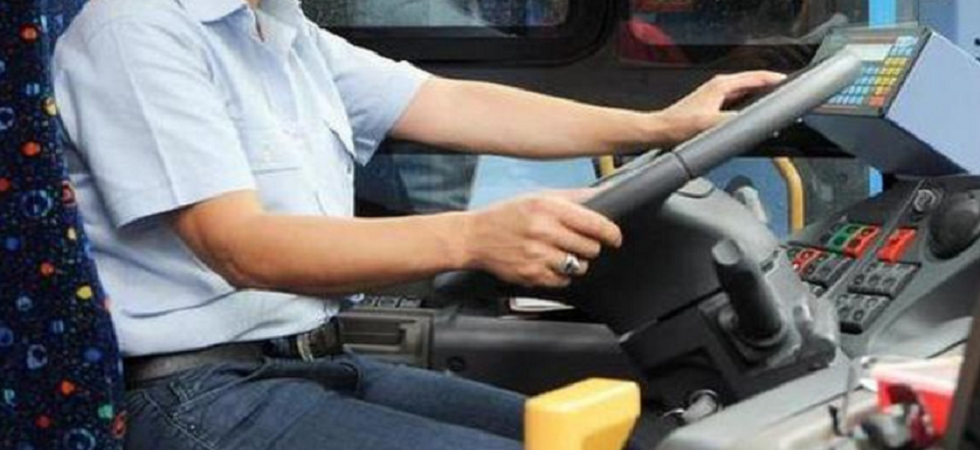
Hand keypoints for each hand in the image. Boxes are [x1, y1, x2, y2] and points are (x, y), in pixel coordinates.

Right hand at [462, 190, 622, 288]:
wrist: (474, 237)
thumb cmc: (507, 215)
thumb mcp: (538, 197)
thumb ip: (572, 197)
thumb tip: (604, 196)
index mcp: (548, 208)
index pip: (594, 224)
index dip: (611, 233)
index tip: (615, 237)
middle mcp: (543, 231)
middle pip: (590, 247)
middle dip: (589, 246)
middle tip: (579, 243)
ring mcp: (537, 255)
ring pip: (579, 266)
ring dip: (576, 262)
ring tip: (562, 253)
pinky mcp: (531, 275)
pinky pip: (563, 280)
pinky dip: (561, 274)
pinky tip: (549, 263)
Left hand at [658, 71, 786, 144]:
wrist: (659, 131)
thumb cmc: (678, 126)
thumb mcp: (711, 124)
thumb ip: (736, 123)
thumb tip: (757, 124)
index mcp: (721, 85)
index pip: (757, 77)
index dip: (777, 80)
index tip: (793, 85)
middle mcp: (719, 86)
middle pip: (753, 83)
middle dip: (772, 88)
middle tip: (788, 96)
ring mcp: (715, 95)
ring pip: (746, 92)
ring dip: (761, 97)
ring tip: (775, 105)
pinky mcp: (712, 105)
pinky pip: (738, 101)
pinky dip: (749, 105)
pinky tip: (752, 116)